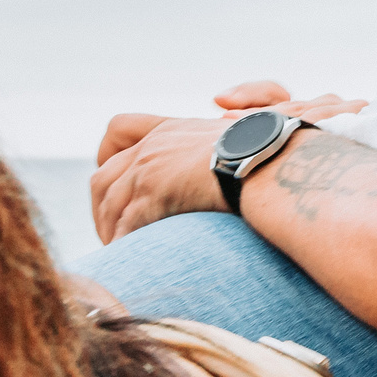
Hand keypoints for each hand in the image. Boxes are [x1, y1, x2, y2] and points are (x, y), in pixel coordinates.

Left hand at [89, 90, 364, 244]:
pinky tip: (136, 261)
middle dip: (101, 210)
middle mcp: (154, 145)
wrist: (275, 162)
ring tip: (123, 256)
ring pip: (109, 205)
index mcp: (171, 129)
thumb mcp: (247, 132)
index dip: (108, 157)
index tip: (115, 184)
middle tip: (112, 235)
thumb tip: (223, 115)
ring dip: (110, 233)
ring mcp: (150, 168)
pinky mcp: (154, 193)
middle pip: (103, 178)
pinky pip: (126, 225)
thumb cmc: (273, 150)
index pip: (119, 129)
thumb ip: (232, 127)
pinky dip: (125, 245)